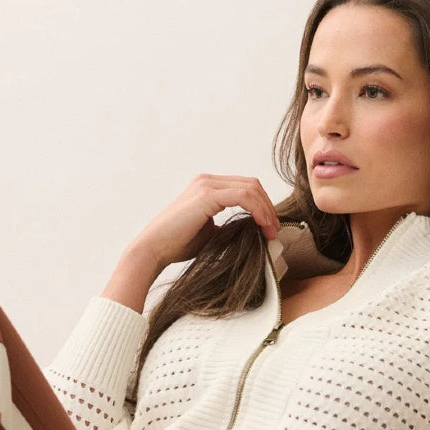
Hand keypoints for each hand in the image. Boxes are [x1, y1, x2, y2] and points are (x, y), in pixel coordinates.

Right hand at [128, 174, 281, 271]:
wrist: (154, 249)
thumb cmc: (177, 244)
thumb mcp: (209, 232)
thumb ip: (227, 225)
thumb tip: (250, 230)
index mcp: (207, 187)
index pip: (245, 187)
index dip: (263, 205)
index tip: (270, 227)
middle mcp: (207, 181)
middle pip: (252, 184)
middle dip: (268, 206)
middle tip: (275, 230)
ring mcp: (206, 185)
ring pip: (251, 188)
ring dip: (266, 209)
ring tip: (271, 231)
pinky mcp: (206, 195)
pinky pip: (243, 196)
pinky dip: (258, 210)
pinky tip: (261, 226)